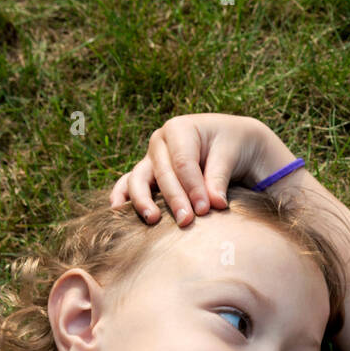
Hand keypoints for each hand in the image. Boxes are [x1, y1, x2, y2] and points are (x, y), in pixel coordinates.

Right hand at [110, 114, 295, 226]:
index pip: (183, 163)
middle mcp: (159, 142)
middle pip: (162, 173)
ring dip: (142, 200)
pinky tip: (117, 211)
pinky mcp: (148, 174)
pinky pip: (129, 183)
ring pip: (139, 178)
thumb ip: (219, 178)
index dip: (193, 187)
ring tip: (152, 220)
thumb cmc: (231, 145)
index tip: (206, 209)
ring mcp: (151, 158)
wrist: (230, 143)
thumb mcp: (230, 154)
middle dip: (174, 199)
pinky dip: (122, 196)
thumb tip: (214, 204)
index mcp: (179, 129)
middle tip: (187, 222)